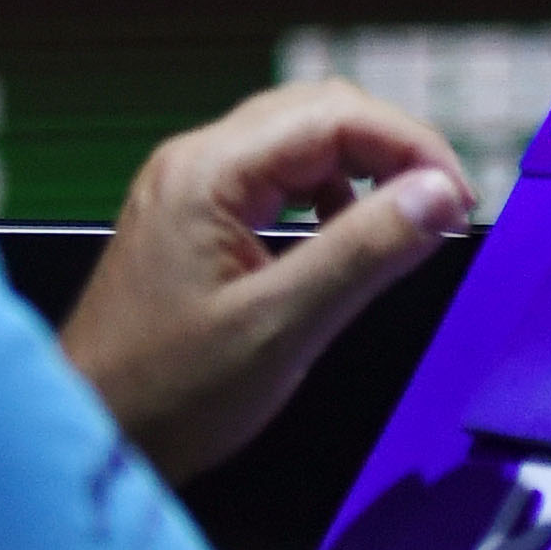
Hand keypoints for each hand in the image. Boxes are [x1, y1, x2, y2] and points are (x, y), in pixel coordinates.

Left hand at [61, 82, 473, 484]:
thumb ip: (364, 252)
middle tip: (443, 206)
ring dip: (360, 168)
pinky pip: (273, 177)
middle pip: (318, 112)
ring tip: (401, 222)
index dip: (411, 146)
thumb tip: (439, 194)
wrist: (91, 437)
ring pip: (298, 141)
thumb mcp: (282, 327)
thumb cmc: (168, 396)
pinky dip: (324, 195)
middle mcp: (194, 162)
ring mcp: (189, 187)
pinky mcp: (191, 218)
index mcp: (208, 172)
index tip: (458, 200)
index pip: (335, 114)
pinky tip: (340, 239)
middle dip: (391, 149)